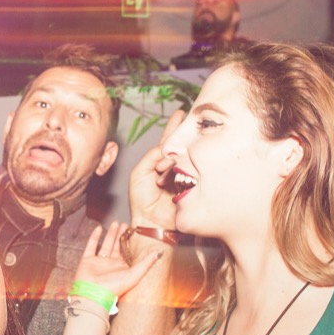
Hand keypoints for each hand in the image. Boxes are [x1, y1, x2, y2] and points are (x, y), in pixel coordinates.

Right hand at [75, 222, 161, 298]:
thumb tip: (160, 253)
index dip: (132, 242)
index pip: (128, 252)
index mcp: (123, 269)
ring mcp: (99, 262)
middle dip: (122, 235)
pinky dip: (94, 237)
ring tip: (116, 223)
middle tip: (126, 224)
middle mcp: (111, 265)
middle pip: (118, 246)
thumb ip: (147, 263)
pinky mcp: (87, 261)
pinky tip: (99, 228)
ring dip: (111, 234)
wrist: (93, 295)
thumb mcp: (135, 274)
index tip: (135, 231)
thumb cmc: (114, 288)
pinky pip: (91, 246)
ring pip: (106, 244)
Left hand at [128, 110, 183, 228]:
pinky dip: (183, 170)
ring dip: (176, 159)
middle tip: (191, 120)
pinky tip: (180, 172)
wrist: (151, 221)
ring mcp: (184, 174)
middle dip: (181, 136)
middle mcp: (173, 166)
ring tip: (166, 172)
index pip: (168, 141)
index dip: (174, 127)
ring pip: (185, 157)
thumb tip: (166, 146)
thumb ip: (152, 156)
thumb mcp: (140, 172)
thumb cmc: (141, 198)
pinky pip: (191, 170)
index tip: (181, 113)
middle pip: (180, 146)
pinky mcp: (193, 184)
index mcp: (159, 162)